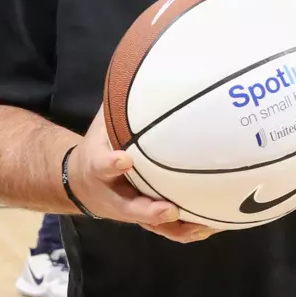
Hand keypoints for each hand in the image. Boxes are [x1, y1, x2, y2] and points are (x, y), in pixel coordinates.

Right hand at [70, 107, 214, 243]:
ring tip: (203, 225)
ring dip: (175, 227)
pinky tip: (214, 223)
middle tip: (170, 208)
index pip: (101, 165)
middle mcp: (113, 195)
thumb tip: (137, 67)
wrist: (81, 183)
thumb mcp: (100, 126)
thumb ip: (117, 107)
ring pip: (152, 226)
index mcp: (98, 167)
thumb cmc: (98, 147)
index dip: (112, 163)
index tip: (125, 158)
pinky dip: (188, 229)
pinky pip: (167, 229)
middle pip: (129, 209)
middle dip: (149, 211)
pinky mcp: (144, 219)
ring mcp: (130, 211)